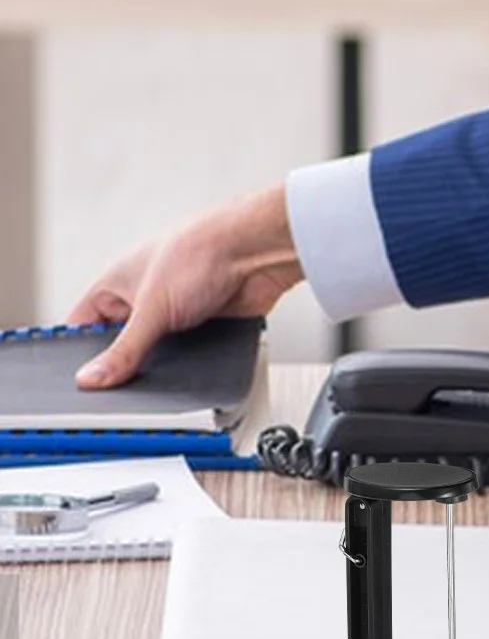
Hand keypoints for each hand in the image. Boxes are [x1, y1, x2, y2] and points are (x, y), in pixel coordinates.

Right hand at [67, 185, 303, 388]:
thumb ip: (125, 349)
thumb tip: (93, 378)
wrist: (260, 249)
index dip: (79, 352)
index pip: (83, 325)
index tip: (79, 381)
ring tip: (158, 381)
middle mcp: (146, 296)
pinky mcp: (208, 323)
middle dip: (125, 363)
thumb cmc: (203, 251)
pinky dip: (190, 364)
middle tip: (120, 389)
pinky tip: (190, 373)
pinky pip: (190, 354)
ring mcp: (178, 310)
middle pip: (123, 342)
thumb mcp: (152, 308)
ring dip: (161, 364)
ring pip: (158, 351)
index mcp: (118, 283)